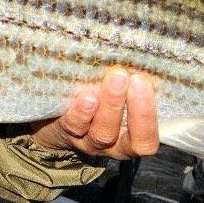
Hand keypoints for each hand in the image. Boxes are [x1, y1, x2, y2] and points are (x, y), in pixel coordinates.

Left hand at [29, 66, 159, 159]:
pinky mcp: (65, 131)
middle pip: (126, 138)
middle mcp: (111, 144)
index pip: (146, 139)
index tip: (144, 83)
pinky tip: (86, 96)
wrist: (56, 115)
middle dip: (129, 105)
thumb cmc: (98, 97)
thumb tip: (142, 58)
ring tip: (112, 80)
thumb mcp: (118, 95)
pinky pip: (74, 125)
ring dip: (109, 105)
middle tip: (125, 76)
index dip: (147, 116)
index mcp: (130, 137)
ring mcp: (87, 140)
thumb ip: (130, 84)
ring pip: (102, 132)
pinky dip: (82, 111)